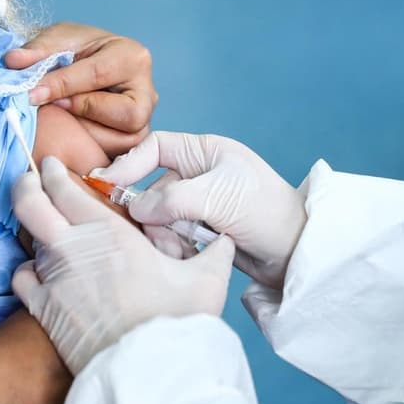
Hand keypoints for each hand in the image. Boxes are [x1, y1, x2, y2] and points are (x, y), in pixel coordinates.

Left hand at [4, 23, 156, 156]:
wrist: (81, 64)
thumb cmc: (75, 51)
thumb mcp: (57, 40)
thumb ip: (37, 50)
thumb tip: (13, 62)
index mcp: (133, 57)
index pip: (98, 75)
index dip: (62, 87)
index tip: (31, 94)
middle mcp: (147, 92)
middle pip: (127, 115)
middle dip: (86, 114)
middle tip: (55, 107)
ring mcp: (143, 121)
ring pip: (123, 141)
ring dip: (85, 135)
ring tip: (59, 121)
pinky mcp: (130, 142)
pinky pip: (114, 155)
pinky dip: (88, 149)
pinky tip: (67, 138)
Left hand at [11, 156, 234, 374]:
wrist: (149, 372)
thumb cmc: (176, 323)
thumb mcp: (206, 280)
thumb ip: (214, 251)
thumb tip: (224, 238)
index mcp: (108, 232)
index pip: (65, 188)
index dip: (54, 172)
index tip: (53, 165)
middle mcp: (73, 248)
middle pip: (29, 202)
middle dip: (26, 184)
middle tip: (31, 178)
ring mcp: (54, 279)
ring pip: (30, 240)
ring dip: (37, 231)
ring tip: (47, 228)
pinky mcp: (43, 309)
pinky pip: (22, 277)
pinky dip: (27, 270)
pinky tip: (40, 271)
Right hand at [103, 131, 306, 289]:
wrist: (296, 253)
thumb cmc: (266, 212)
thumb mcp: (218, 197)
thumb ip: (173, 198)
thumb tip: (134, 208)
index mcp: (204, 152)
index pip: (154, 148)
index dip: (129, 164)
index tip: (107, 184)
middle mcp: (198, 174)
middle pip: (151, 188)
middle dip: (153, 213)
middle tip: (158, 233)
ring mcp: (198, 204)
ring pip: (158, 217)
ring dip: (165, 234)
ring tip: (183, 248)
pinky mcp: (199, 231)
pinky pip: (169, 236)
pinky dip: (174, 247)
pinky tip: (190, 255)